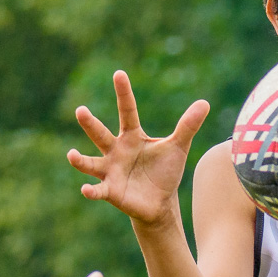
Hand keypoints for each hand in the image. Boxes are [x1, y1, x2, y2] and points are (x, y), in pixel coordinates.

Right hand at [70, 70, 210, 227]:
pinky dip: (91, 190)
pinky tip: (86, 189)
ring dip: (80, 160)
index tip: (119, 74)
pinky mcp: (110, 191)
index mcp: (131, 136)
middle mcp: (115, 150)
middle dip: (90, 124)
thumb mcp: (178, 147)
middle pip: (100, 134)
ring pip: (91, 163)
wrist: (160, 202)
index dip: (124, 93)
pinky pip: (98, 190)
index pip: (127, 111)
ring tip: (72, 156)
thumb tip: (205, 103)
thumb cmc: (164, 171)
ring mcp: (110, 171)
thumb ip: (188, 126)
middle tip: (81, 110)